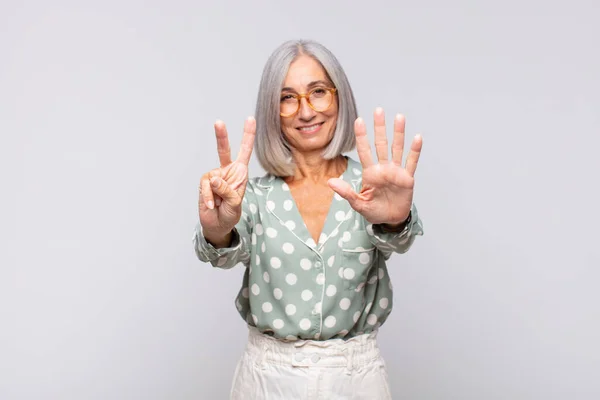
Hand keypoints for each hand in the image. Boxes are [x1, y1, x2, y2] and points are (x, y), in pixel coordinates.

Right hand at [199, 117, 255, 236]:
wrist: (217, 225)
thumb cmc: (230, 213)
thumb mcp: (235, 203)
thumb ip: (227, 190)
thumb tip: (213, 178)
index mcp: (240, 173)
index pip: (245, 151)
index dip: (248, 135)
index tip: (250, 118)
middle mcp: (227, 171)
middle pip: (224, 151)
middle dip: (221, 136)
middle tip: (218, 122)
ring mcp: (214, 176)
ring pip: (213, 179)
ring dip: (217, 194)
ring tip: (219, 204)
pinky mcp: (203, 183)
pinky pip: (205, 187)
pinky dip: (208, 197)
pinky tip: (212, 205)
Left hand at [328, 108, 421, 224]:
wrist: (390, 220)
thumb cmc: (373, 211)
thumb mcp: (358, 203)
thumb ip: (346, 192)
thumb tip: (330, 182)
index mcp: (370, 173)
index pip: (364, 150)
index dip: (361, 136)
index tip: (358, 120)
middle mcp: (383, 168)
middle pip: (381, 144)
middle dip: (379, 128)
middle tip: (378, 110)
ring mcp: (396, 171)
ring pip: (397, 148)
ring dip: (398, 133)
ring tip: (399, 117)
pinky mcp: (407, 178)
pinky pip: (411, 162)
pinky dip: (414, 151)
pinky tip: (417, 138)